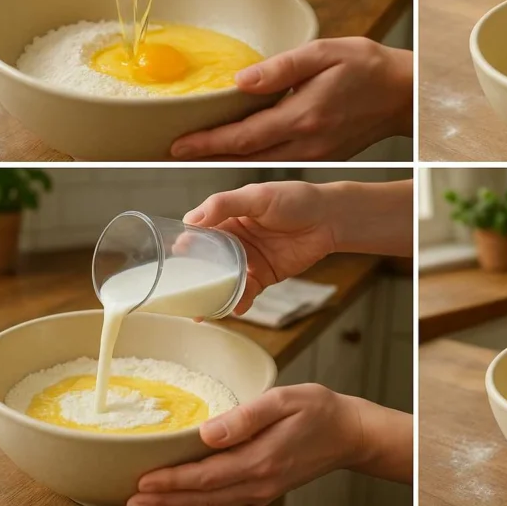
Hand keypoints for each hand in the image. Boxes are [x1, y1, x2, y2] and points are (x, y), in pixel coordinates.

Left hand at [128, 384, 362, 505]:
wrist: (350, 433)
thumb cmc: (319, 410)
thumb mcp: (285, 400)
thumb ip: (246, 416)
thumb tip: (208, 432)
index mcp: (261, 459)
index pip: (207, 476)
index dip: (172, 481)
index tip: (143, 483)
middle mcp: (259, 482)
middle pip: (203, 498)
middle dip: (165, 501)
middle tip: (130, 501)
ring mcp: (263, 490)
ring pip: (213, 504)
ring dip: (179, 505)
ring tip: (147, 504)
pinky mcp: (265, 489)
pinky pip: (226, 502)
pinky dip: (201, 503)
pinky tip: (185, 499)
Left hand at [171, 38, 412, 160]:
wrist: (402, 94)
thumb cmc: (366, 66)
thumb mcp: (324, 52)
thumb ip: (281, 69)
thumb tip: (240, 82)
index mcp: (304, 115)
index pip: (244, 135)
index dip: (207, 142)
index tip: (177, 145)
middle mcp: (307, 141)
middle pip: (245, 157)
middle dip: (207, 157)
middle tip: (172, 153)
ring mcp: (315, 153)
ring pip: (259, 164)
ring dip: (226, 161)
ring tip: (195, 154)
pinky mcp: (321, 156)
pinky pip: (277, 162)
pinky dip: (251, 160)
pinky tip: (237, 152)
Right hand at [184, 181, 336, 313]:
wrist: (329, 219)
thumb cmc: (296, 199)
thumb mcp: (258, 195)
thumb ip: (225, 204)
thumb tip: (192, 219)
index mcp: (228, 217)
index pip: (198, 232)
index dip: (186, 245)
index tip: (176, 257)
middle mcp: (234, 240)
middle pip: (207, 262)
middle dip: (194, 278)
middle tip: (182, 293)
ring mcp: (249, 260)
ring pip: (224, 280)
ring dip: (214, 295)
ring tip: (203, 310)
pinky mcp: (265, 276)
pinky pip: (247, 291)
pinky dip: (240, 301)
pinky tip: (237, 307)